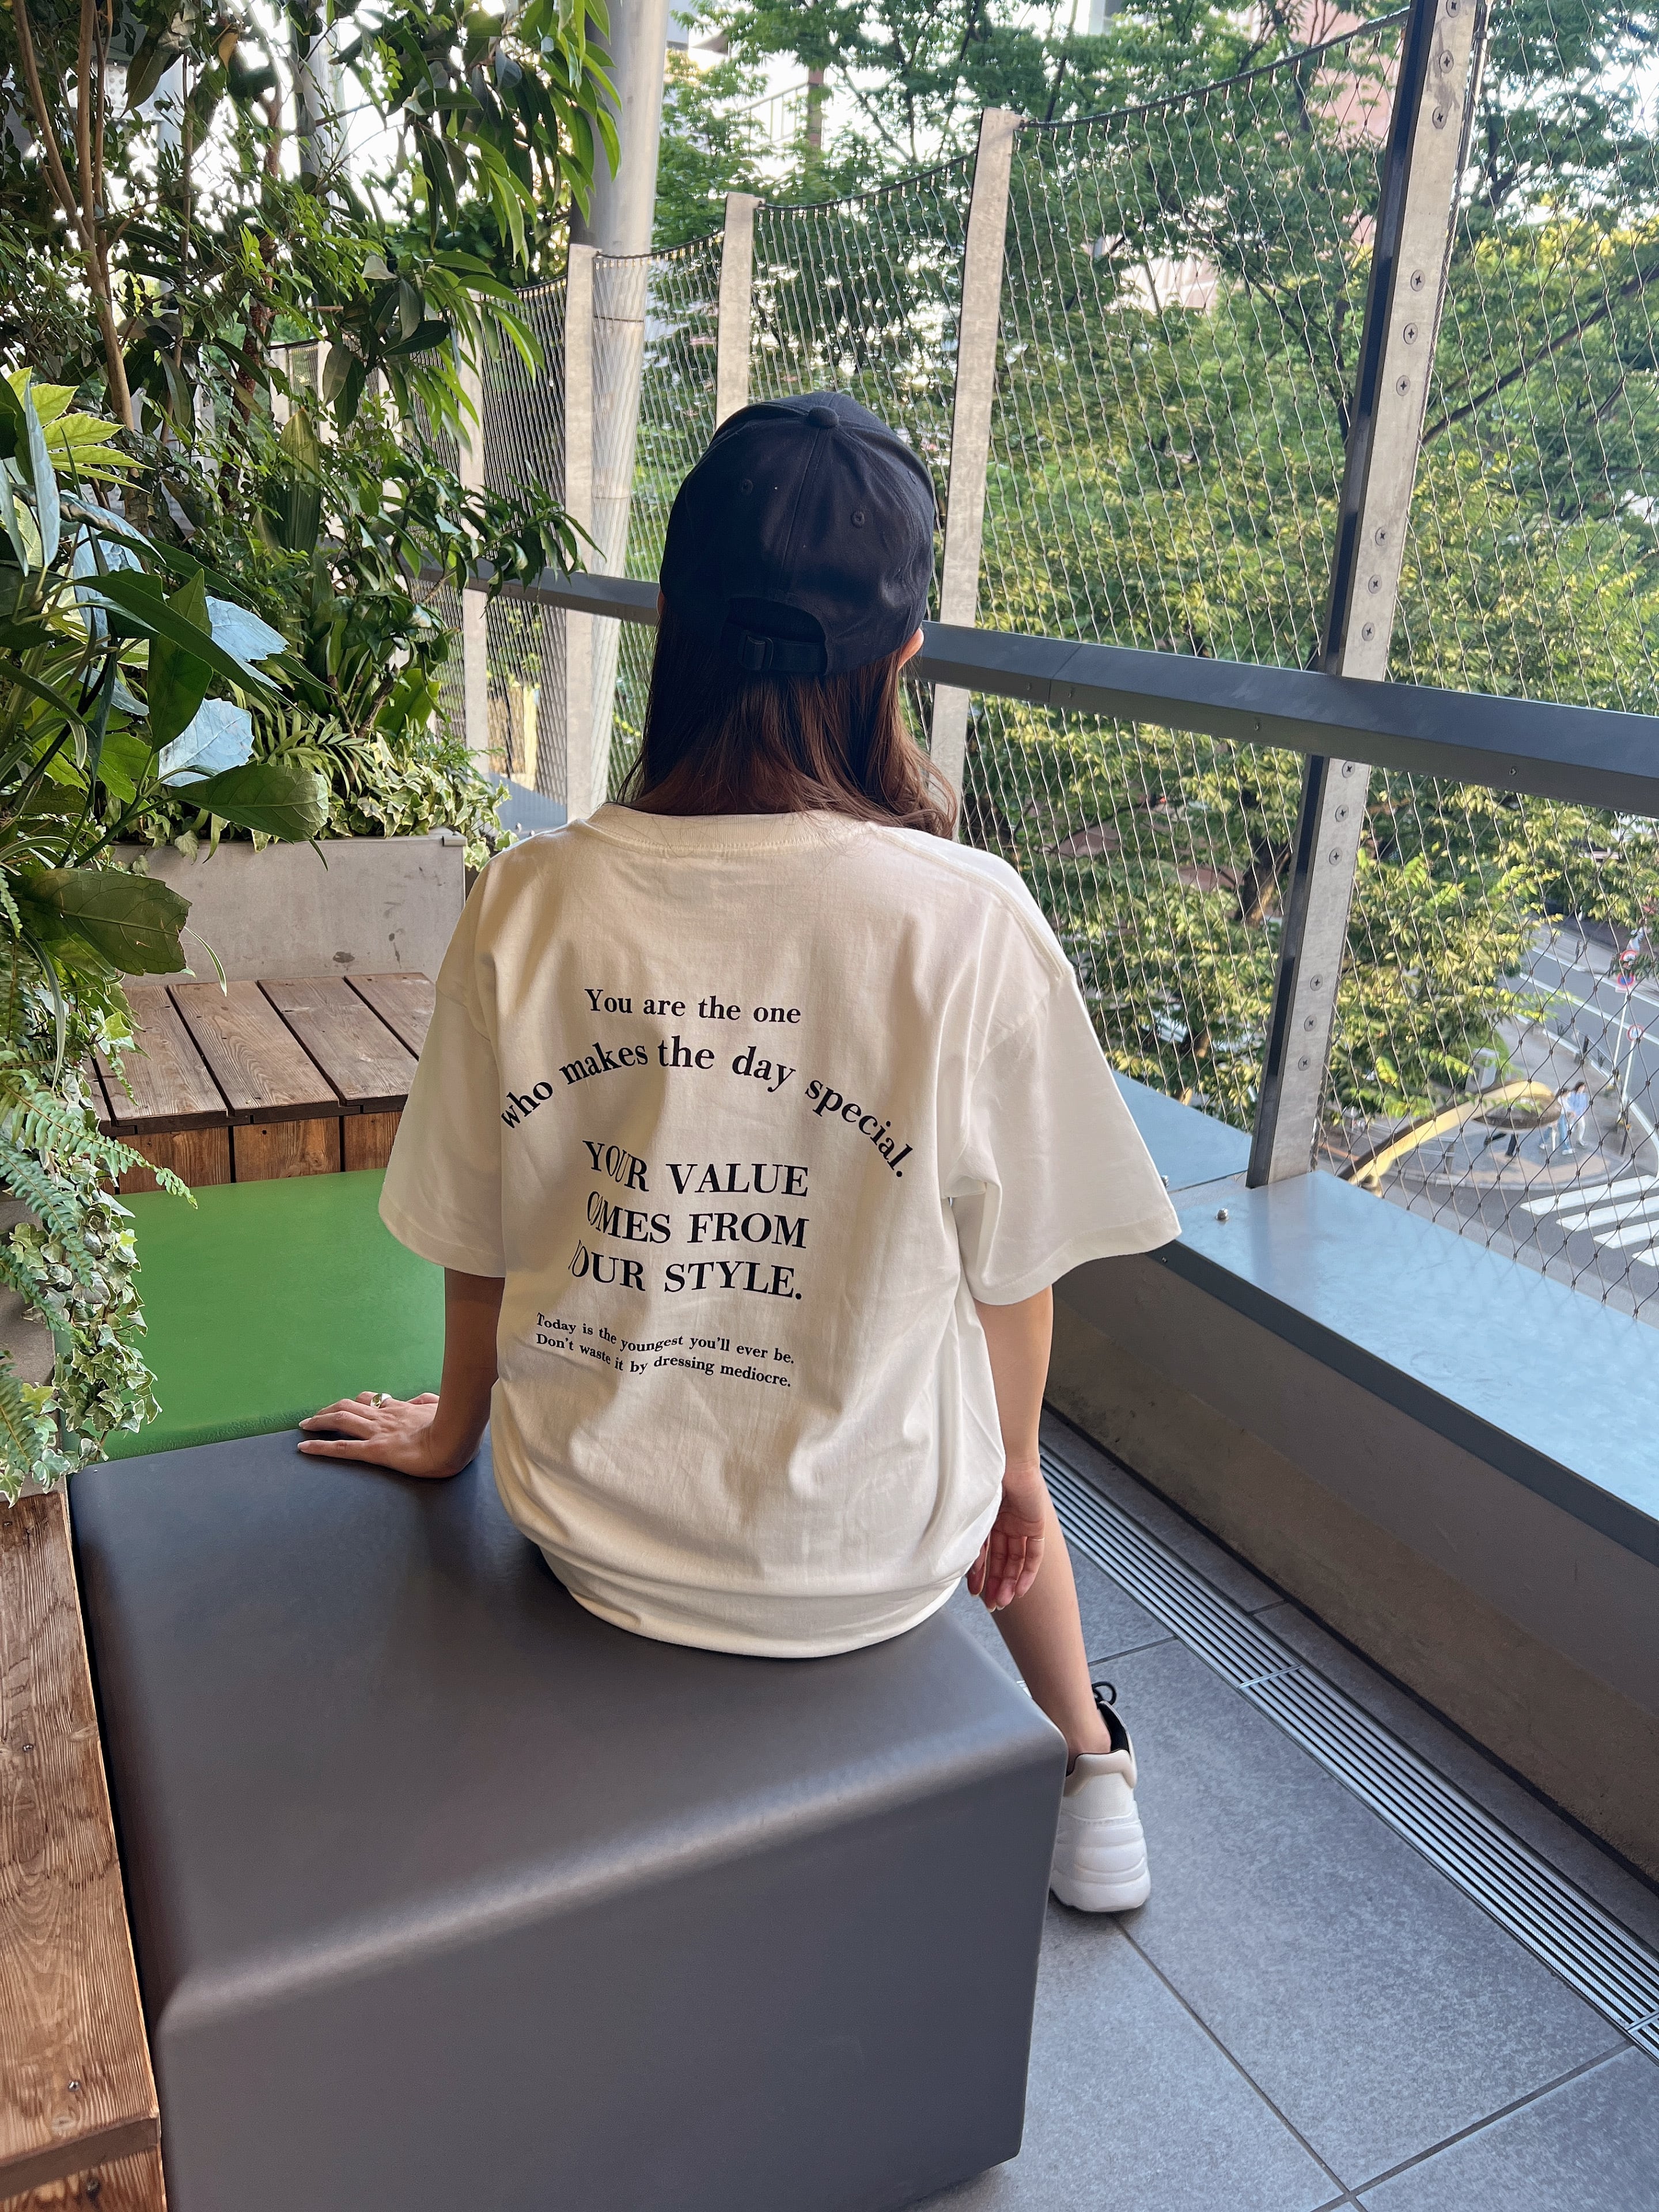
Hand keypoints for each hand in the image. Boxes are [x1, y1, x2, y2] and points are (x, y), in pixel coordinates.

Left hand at [297, 1391, 466, 1478]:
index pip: (373, 1401)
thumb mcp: (442, 1409)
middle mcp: (385, 1417)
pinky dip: (320, 1446)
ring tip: (305, 1425)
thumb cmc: (455, 1426)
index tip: (347, 1406)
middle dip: (330, 1409)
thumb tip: (422, 1399)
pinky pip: (343, 1448)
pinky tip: (304, 1447)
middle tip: (315, 1416)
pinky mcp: (375, 1450)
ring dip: (319, 1421)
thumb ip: (429, 1403)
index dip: (356, 1401)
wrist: (456, 1439)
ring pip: (341, 1420)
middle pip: (350, 1406)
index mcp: (401, 1409)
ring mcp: (378, 1432)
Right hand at [967, 1459, 1047, 1611]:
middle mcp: (1003, 1522)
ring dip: (1009, 1583)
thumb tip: (958, 1565)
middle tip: (989, 1606)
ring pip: (1016, 1561)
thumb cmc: (980, 1476)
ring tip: (1001, 1602)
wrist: (1004, 1455)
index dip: (979, 1574)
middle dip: (995, 1584)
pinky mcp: (1035, 1524)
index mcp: (986, 1518)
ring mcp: (1020, 1523)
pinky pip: (1034, 1554)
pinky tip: (1019, 1590)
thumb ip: (968, 1536)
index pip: (984, 1553)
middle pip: (1001, 1560)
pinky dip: (1027, 1572)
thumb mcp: (971, 1512)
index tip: (973, 1593)